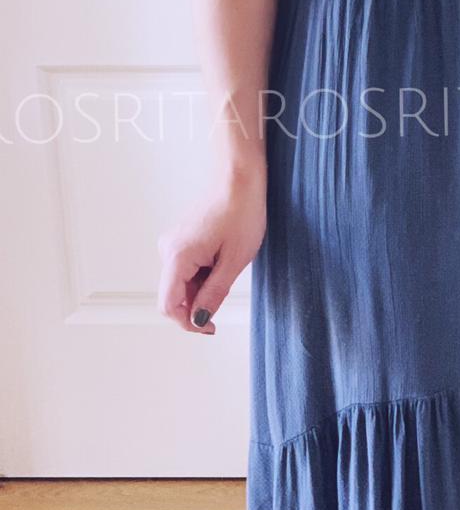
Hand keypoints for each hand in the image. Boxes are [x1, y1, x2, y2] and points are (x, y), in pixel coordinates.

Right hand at [157, 171, 266, 334]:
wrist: (239, 180)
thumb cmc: (241, 213)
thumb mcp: (234, 261)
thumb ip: (214, 294)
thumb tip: (199, 320)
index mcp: (177, 256)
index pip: (168, 305)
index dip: (187, 323)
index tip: (210, 328)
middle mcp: (167, 250)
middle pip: (173, 295)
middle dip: (197, 305)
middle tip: (225, 297)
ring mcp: (172, 244)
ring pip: (180, 283)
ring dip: (202, 289)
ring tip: (228, 270)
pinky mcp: (180, 240)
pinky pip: (185, 269)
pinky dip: (202, 276)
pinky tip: (222, 263)